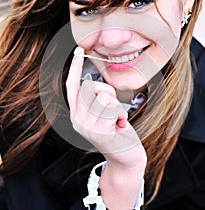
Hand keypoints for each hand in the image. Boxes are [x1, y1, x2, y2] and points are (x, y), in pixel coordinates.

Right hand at [66, 47, 146, 168]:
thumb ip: (97, 100)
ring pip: (103, 97)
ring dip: (117, 106)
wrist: (126, 159)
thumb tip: (95, 86)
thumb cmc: (117, 132)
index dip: (75, 67)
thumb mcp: (104, 114)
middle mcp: (77, 120)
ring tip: (117, 121)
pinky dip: (122, 115)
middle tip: (115, 110)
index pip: (72, 86)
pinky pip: (113, 109)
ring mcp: (86, 127)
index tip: (79, 50)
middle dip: (108, 93)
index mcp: (77, 114)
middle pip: (91, 87)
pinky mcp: (98, 132)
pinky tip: (120, 128)